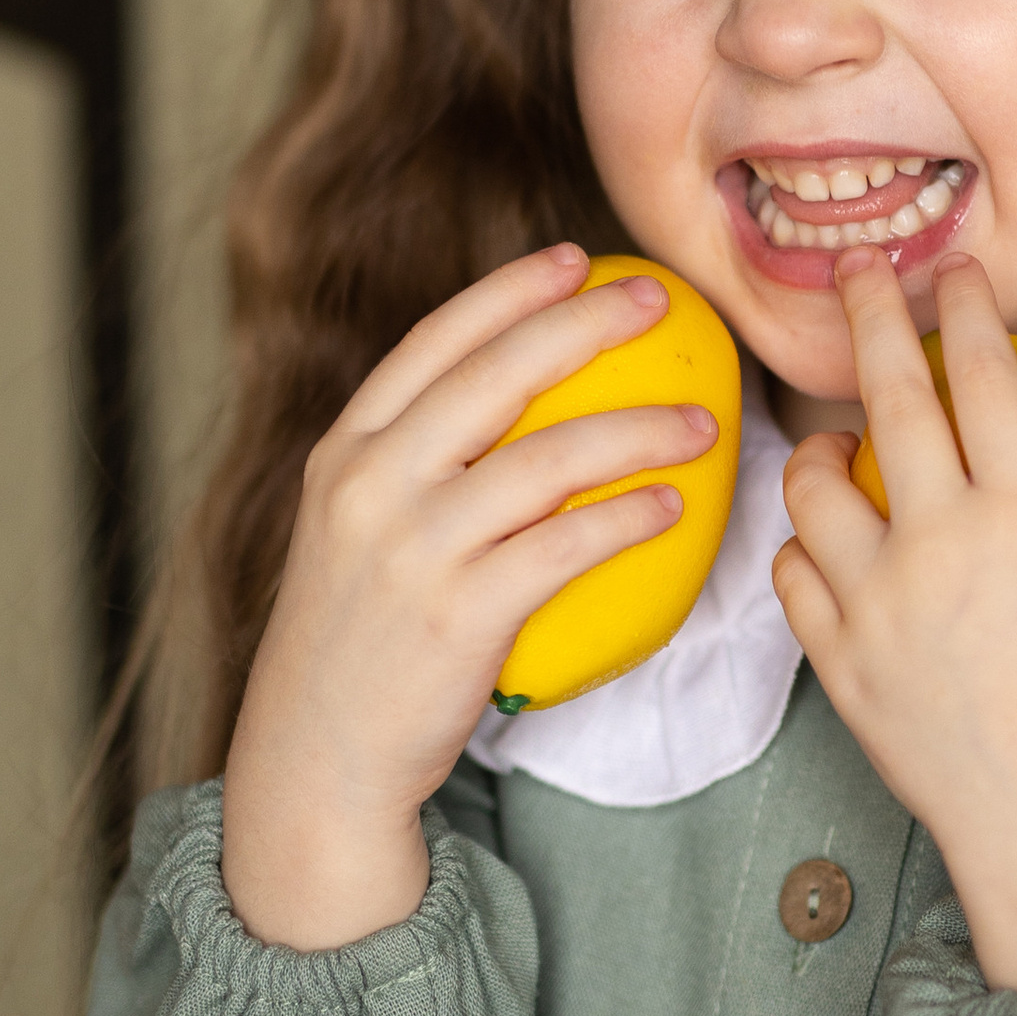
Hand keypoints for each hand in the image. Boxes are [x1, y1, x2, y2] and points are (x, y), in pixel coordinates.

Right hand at [222, 242, 719, 949]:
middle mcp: (371, 483)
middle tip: (661, 303)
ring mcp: (412, 547)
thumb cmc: (357, 638)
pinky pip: (566, 546)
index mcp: (345, 449)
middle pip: (498, 373)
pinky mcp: (459, 613)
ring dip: (639, 429)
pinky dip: (628, 519)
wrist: (315, 756)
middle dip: (588, 324)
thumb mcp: (353, 528)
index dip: (510, 289)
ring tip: (701, 423)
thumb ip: (414, 462)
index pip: (436, 339)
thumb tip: (519, 399)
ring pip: (548, 458)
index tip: (576, 260)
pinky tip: (673, 507)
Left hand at [772, 249, 1016, 988]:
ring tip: (828, 439)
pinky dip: (799, 551)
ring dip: (816, 449)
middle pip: (889, 401)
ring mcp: (877, 603)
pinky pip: (796, 583)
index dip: (972, 312)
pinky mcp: (841, 664)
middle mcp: (939, 543)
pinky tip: (817, 547)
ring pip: (813, 493)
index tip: (956, 269)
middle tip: (858, 264)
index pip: (989, 381)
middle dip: (871, 315)